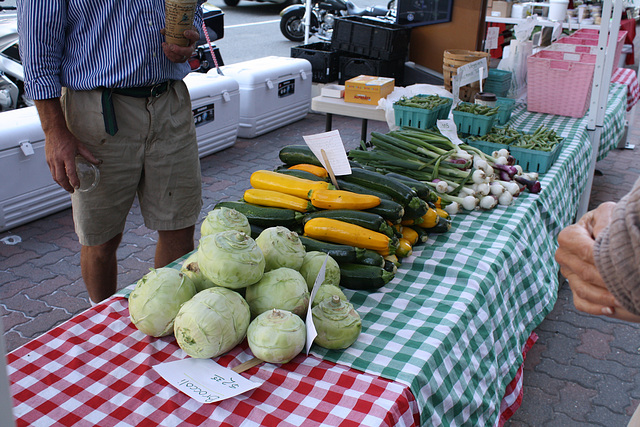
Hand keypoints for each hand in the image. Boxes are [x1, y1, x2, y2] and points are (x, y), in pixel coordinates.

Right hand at [35, 99, 99, 192]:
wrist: (54, 131)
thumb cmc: (67, 138)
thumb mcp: (80, 146)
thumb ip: (89, 155)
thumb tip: (98, 162)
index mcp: (67, 156)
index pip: (70, 172)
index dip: (74, 181)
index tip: (77, 186)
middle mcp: (57, 159)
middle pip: (60, 178)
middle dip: (66, 186)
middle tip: (72, 190)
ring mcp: (51, 160)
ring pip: (54, 176)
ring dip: (61, 184)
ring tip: (67, 187)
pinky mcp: (48, 160)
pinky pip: (52, 172)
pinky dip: (57, 178)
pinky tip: (62, 179)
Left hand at [161, 26, 198, 62]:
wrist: (184, 39)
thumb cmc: (182, 32)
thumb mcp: (181, 28)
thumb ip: (172, 28)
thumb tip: (162, 31)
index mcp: (194, 37)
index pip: (195, 36)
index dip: (191, 35)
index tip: (185, 32)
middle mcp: (192, 47)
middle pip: (188, 52)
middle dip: (178, 50)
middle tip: (170, 46)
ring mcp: (187, 54)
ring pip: (181, 57)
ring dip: (171, 53)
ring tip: (165, 46)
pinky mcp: (182, 59)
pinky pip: (176, 60)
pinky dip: (169, 55)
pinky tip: (165, 49)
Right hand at [555, 203, 639, 321]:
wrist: (618, 240)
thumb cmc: (613, 225)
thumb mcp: (610, 214)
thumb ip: (605, 221)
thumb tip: (601, 235)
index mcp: (569, 236)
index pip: (582, 250)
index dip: (599, 258)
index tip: (618, 262)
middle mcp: (565, 255)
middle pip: (583, 272)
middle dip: (605, 279)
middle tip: (624, 281)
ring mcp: (570, 274)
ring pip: (582, 290)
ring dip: (603, 296)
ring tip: (622, 297)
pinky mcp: (576, 288)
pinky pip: (580, 303)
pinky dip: (595, 307)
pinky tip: (610, 307)